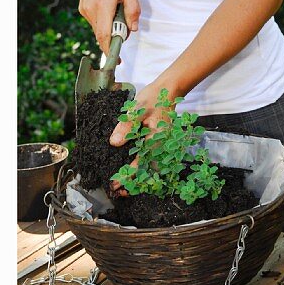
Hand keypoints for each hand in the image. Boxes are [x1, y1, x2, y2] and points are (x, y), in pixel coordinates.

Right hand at [77, 0, 140, 52]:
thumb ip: (133, 9)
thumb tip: (132, 29)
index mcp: (103, 6)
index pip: (104, 35)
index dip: (109, 50)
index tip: (116, 60)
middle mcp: (91, 11)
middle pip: (102, 35)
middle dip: (113, 38)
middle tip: (123, 30)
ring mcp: (85, 11)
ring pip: (99, 29)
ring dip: (109, 27)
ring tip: (116, 9)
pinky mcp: (83, 9)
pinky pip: (95, 22)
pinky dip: (103, 20)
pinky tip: (108, 5)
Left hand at [107, 79, 176, 195]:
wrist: (168, 91)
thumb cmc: (153, 99)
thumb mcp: (137, 108)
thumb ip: (127, 125)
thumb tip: (114, 142)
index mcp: (157, 139)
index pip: (142, 163)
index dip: (128, 175)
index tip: (115, 184)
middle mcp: (162, 146)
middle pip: (148, 172)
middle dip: (134, 184)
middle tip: (118, 193)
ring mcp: (162, 147)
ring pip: (151, 170)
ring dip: (138, 180)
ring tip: (124, 190)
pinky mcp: (159, 145)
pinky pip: (151, 162)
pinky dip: (142, 171)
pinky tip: (132, 176)